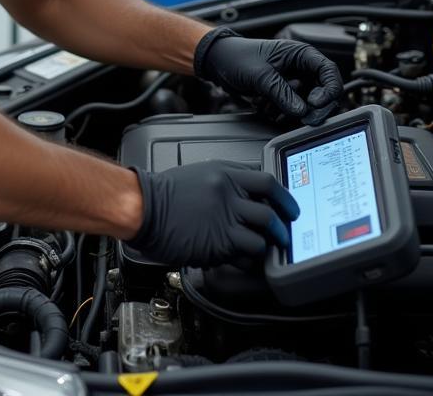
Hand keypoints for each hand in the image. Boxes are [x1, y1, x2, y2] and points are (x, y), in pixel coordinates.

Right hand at [129, 161, 298, 267]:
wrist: (142, 206)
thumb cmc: (163, 193)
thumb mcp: (198, 173)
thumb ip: (225, 181)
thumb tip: (247, 194)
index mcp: (224, 173)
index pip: (268, 182)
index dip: (285, 198)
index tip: (290, 208)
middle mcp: (228, 193)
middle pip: (271, 211)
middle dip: (282, 228)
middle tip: (283, 235)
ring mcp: (224, 217)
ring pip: (263, 234)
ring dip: (266, 245)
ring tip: (262, 249)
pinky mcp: (218, 242)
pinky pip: (247, 253)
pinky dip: (249, 259)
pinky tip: (243, 259)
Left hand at [194, 27, 342, 121]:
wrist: (218, 62)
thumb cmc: (237, 57)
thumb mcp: (260, 75)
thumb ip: (282, 93)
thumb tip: (302, 111)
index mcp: (301, 54)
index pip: (330, 72)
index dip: (329, 90)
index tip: (315, 103)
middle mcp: (301, 68)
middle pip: (323, 93)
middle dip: (310, 107)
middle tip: (299, 116)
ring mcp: (293, 83)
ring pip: (307, 105)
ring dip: (290, 111)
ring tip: (270, 106)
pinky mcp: (283, 94)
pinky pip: (292, 110)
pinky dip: (281, 113)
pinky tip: (265, 107)